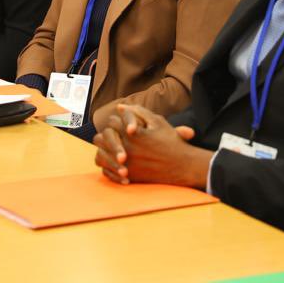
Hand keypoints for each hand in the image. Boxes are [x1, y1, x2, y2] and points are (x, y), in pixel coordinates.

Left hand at [92, 104, 209, 188]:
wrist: (181, 166)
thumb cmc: (170, 142)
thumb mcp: (157, 121)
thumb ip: (138, 112)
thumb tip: (120, 107)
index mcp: (132, 133)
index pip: (113, 122)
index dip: (117, 121)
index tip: (124, 125)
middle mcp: (126, 148)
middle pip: (103, 137)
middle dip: (108, 135)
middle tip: (115, 135)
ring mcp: (125, 164)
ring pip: (101, 153)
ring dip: (104, 148)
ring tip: (113, 147)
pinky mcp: (127, 176)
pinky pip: (105, 169)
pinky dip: (107, 163)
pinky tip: (115, 160)